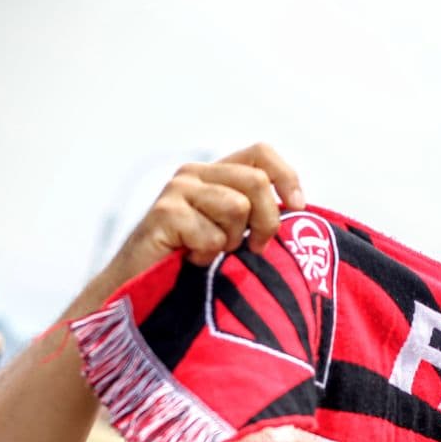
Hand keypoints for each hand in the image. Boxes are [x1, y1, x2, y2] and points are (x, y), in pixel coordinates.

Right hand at [106, 143, 306, 281]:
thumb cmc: (192, 264)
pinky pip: (213, 235)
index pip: (261, 153)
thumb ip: (257, 215)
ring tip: (209, 251)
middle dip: (266, 221)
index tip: (298, 207)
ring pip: (237, 207)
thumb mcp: (233, 234)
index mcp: (216, 175)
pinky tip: (189, 258)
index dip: (286, 177)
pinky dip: (207, 255)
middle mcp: (195, 174)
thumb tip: (299, 212)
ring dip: (230, 241)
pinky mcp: (165, 213)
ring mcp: (178, 191)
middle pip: (256, 182)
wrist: (140, 288)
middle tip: (254, 248)